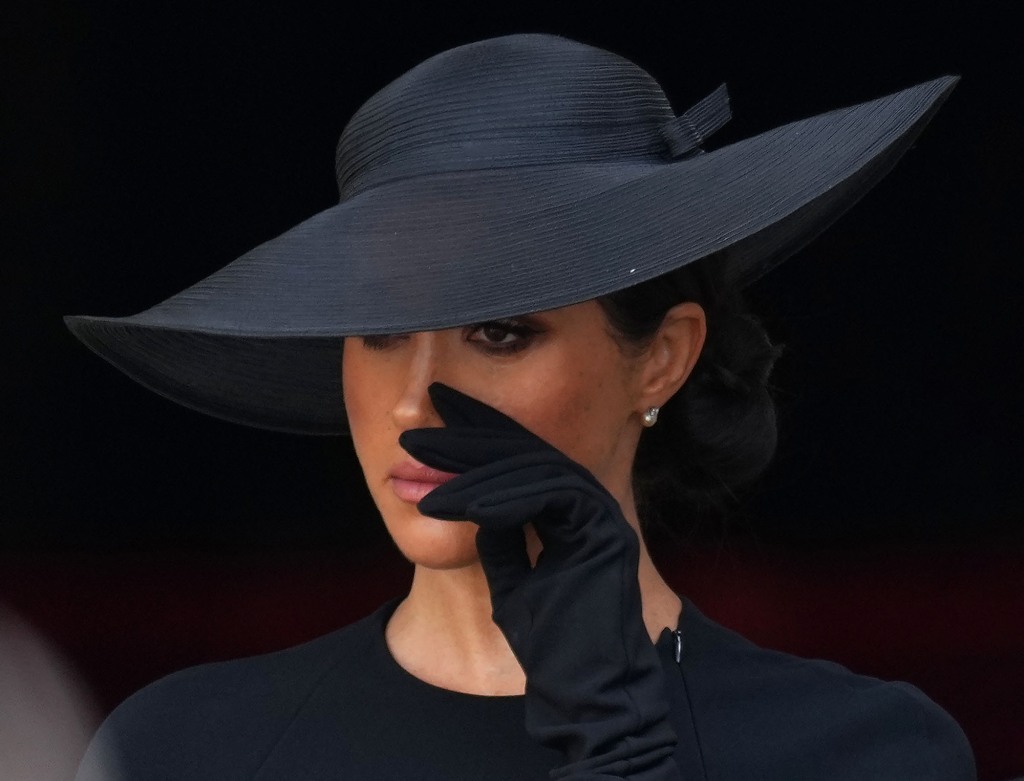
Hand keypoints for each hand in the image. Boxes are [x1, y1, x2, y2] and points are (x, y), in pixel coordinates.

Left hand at [400, 383, 679, 779]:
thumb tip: (475, 503)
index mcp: (571, 511)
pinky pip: (546, 494)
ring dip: (472, 464)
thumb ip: (500, 539)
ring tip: (421, 462)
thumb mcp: (512, 581)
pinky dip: (497, 495)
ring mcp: (601, 515)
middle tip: (419, 427)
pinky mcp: (603, 532)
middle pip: (527, 449)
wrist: (587, 695)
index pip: (522, 457)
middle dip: (470, 433)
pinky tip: (456, 501)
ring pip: (533, 466)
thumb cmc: (552, 646)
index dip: (478, 432)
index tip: (435, 416)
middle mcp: (590, 504)